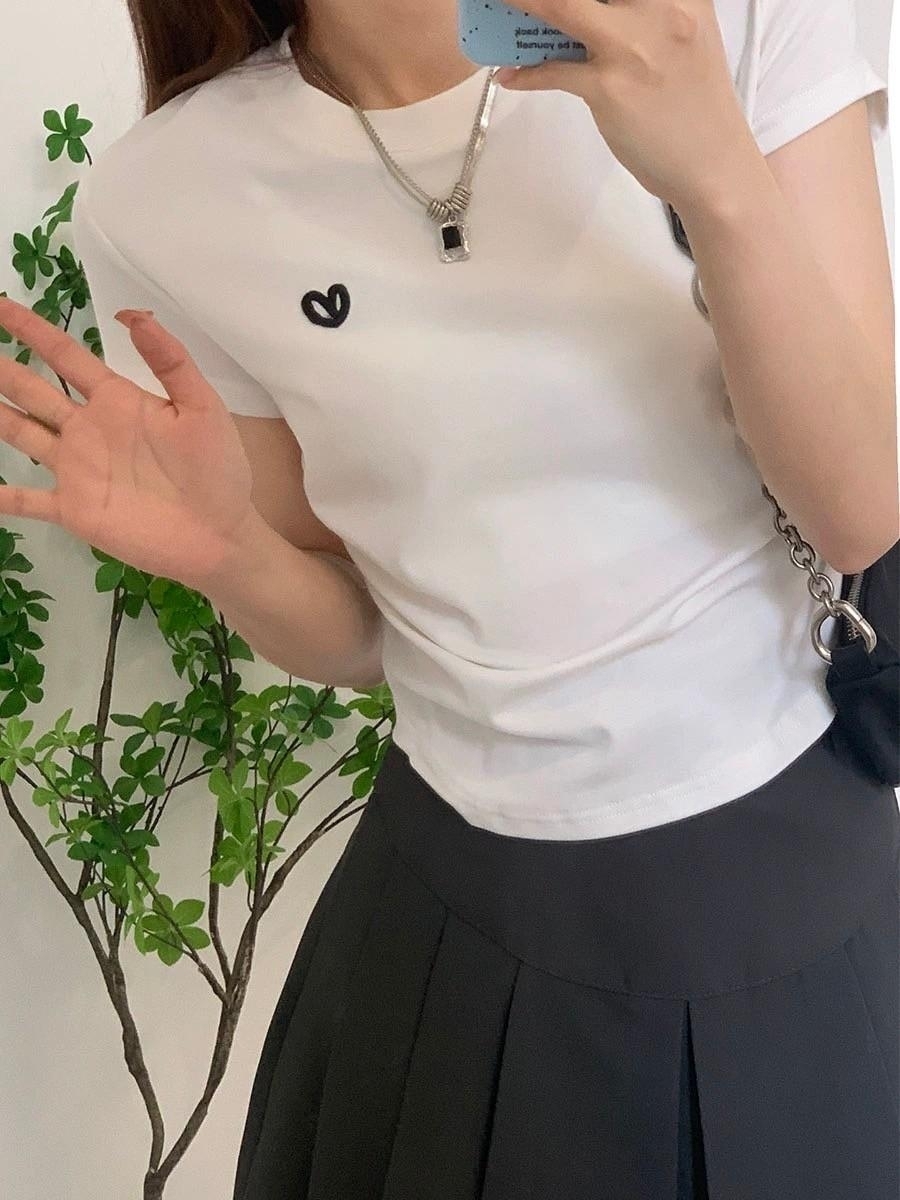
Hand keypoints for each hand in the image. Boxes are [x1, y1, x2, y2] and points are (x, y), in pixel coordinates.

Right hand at [0, 296, 261, 591]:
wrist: (220, 534)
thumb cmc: (217, 470)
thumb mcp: (202, 407)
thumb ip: (170, 360)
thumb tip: (132, 314)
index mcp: (117, 400)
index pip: (65, 356)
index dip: (32, 329)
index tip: (1, 306)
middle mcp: (88, 429)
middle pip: (32, 389)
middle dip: (1, 369)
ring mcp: (77, 469)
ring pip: (21, 432)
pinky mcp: (74, 508)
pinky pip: (26, 500)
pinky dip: (1, 496)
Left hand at [494, 0, 762, 212]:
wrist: (713, 165)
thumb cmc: (693, 104)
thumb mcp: (679, 36)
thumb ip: (640, 14)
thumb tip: (576, 15)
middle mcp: (661, 6)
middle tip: (511, 0)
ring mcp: (633, 46)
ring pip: (561, 6)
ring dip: (522, 5)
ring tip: (496, 9)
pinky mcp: (610, 87)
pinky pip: (554, 70)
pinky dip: (528, 73)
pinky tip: (511, 75)